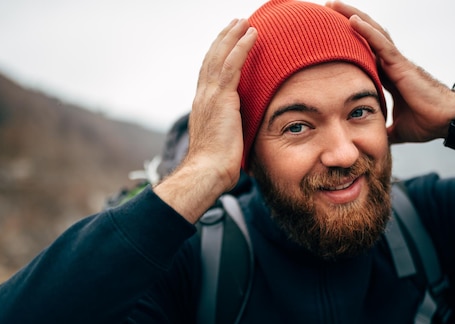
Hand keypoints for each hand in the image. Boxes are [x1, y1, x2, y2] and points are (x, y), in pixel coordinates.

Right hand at [188, 19, 256, 189]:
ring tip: (244, 21)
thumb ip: (230, 130)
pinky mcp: (221, 97)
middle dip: (224, 39)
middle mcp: (203, 96)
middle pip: (212, 58)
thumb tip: (239, 133)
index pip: (209, 73)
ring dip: (233, 35)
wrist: (208, 171)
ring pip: (221, 56)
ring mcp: (210, 95)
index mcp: (203, 105)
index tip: (227, 43)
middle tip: (235, 23)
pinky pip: (232, 64)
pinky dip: (242, 46)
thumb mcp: (223, 142)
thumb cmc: (217, 165)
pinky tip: (252, 33)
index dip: (218, 55)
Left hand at [326, 1, 454, 143]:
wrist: (447, 121)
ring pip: (372, 33)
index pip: (365, 54)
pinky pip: (382, 44)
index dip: (349, 44)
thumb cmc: (428, 122)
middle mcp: (392, 64)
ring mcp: (397, 62)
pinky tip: (352, 20)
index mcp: (389, 76)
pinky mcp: (402, 65)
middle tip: (326, 10)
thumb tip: (370, 141)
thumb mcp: (397, 129)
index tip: (329, 37)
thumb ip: (383, 130)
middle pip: (367, 37)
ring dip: (353, 17)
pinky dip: (366, 31)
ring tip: (333, 5)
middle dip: (347, 22)